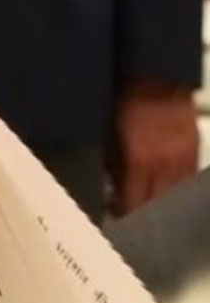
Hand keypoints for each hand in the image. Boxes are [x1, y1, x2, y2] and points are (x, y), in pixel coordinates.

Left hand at [111, 80, 199, 215]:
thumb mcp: (107, 130)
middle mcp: (163, 165)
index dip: (124, 216)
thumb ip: (110, 160)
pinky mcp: (195, 150)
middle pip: (155, 204)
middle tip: (134, 228)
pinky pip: (187, 181)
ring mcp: (182, 159)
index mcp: (137, 160)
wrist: (157, 74)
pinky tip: (169, 197)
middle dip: (144, 219)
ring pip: (174, 196)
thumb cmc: (124, 98)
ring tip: (152, 219)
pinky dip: (177, 191)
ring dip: (162, 207)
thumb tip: (110, 185)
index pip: (131, 201)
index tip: (116, 224)